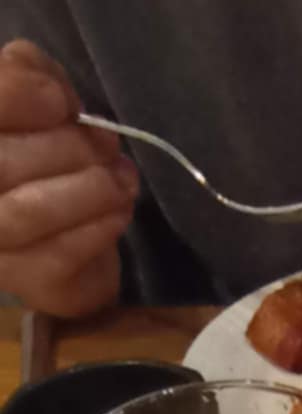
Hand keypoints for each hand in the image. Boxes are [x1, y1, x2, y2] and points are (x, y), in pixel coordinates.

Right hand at [0, 40, 137, 317]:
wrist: (64, 225)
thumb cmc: (40, 146)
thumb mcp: (29, 89)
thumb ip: (29, 73)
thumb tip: (57, 100)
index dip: (22, 96)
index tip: (63, 105)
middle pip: (3, 165)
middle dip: (71, 149)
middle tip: (108, 147)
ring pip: (28, 213)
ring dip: (90, 189)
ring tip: (122, 179)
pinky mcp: (26, 285)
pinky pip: (59, 257)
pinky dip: (98, 227)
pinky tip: (119, 211)